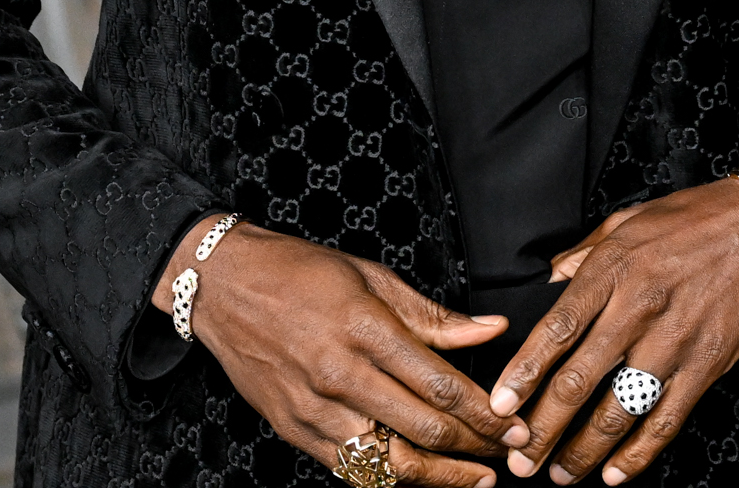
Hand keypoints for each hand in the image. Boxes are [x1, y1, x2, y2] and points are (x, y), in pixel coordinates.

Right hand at [161, 216, 532, 485]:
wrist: (224, 285)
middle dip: (477, 446)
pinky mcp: (295, 430)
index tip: (514, 424)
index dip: (485, 412)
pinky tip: (422, 477)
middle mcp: (341, 374)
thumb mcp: (372, 277)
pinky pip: (352, 470)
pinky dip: (392, 479)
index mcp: (365, 328)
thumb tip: (492, 329)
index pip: (440, 385)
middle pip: (424, 428)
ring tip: (478, 478)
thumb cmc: (299, 273)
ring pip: (391, 462)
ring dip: (443, 477)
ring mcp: (315, 408)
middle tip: (512, 451)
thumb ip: (434, 316)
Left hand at [487, 161, 738, 484]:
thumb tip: (547, 279)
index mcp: (613, 270)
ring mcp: (675, 341)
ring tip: (560, 475)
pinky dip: (639, 454)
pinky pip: (667, 420)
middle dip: (544, 427)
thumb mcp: (627, 221)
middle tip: (520, 457)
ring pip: (619, 410)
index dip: (525, 371)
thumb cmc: (696, 218)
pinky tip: (616, 473)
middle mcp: (639, 309)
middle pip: (579, 380)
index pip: (557, 329)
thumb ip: (583, 254)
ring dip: (584, 450)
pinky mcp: (708, 365)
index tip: (501, 403)